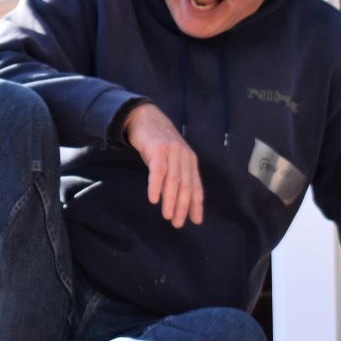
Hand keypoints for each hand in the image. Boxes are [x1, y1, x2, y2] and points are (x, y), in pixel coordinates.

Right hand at [124, 103, 202, 228]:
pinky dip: (156, 186)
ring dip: (170, 200)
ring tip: (167, 216)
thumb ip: (176, 174)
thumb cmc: (157, 142)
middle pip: (185, 185)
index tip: (196, 221)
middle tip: (177, 223)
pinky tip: (153, 199)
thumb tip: (178, 198)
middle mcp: (184, 155)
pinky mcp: (157, 148)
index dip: (196, 204)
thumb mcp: (171, 157)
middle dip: (182, 206)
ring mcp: (171, 151)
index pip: (195, 185)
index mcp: (190, 160)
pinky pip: (157, 171)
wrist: (144, 117)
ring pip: (173, 180)